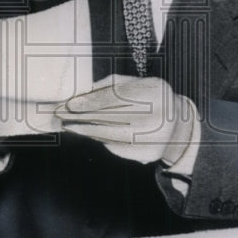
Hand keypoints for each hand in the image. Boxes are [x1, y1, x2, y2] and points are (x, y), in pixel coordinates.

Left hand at [55, 75, 195, 164]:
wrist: (178, 125)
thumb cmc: (150, 98)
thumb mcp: (137, 83)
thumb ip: (110, 85)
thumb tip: (81, 93)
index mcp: (155, 92)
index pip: (116, 97)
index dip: (90, 101)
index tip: (70, 104)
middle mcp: (157, 116)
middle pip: (110, 117)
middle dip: (82, 116)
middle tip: (59, 114)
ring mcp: (154, 139)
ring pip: (110, 135)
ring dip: (85, 130)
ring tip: (67, 125)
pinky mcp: (147, 155)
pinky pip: (116, 147)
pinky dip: (98, 139)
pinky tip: (85, 134)